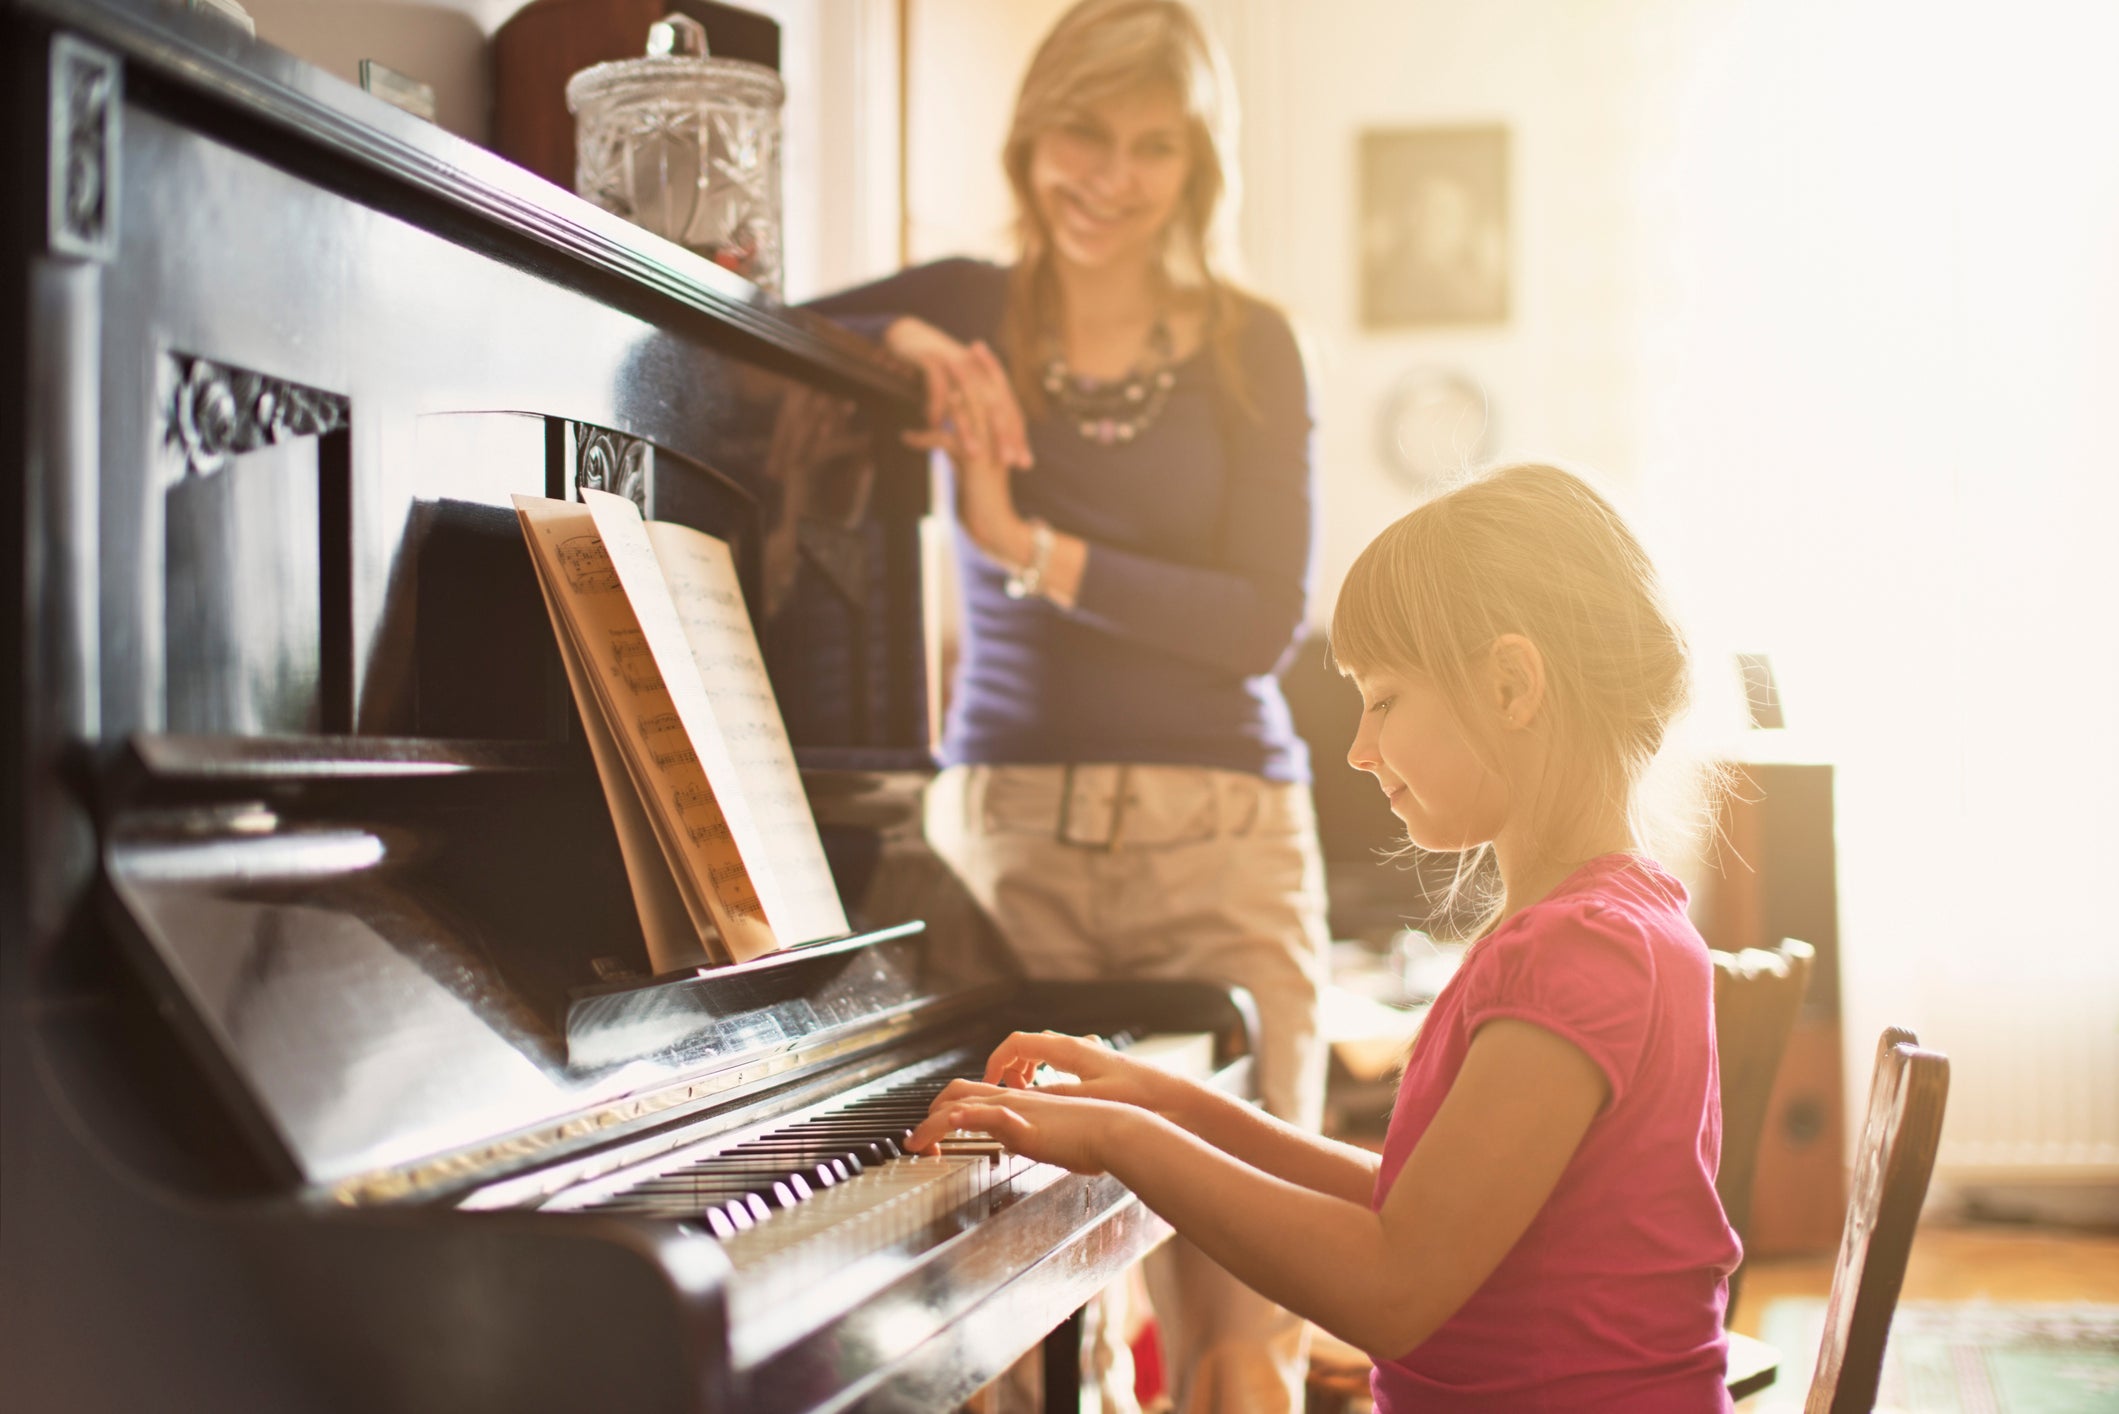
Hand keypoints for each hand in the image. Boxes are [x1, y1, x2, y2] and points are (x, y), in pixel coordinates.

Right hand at [884, 317, 1031, 470]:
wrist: (911, 338)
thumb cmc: (938, 373)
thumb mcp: (959, 395)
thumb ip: (973, 419)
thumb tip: (984, 450)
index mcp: (989, 379)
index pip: (1009, 410)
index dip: (1017, 437)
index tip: (1025, 464)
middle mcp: (978, 370)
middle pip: (995, 407)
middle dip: (1002, 436)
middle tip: (1006, 462)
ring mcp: (956, 363)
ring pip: (968, 398)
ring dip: (970, 428)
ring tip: (974, 455)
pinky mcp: (932, 358)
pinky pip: (937, 385)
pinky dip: (936, 404)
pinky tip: (934, 425)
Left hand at [907, 1081, 1143, 1175]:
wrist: (1116, 1131)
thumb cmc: (1094, 1138)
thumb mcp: (1055, 1138)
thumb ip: (1036, 1138)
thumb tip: (1022, 1144)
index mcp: (1021, 1103)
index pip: (974, 1096)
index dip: (949, 1110)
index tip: (935, 1134)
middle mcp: (1013, 1100)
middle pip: (957, 1092)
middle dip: (928, 1114)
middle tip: (916, 1141)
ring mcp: (1016, 1110)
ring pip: (959, 1102)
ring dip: (930, 1124)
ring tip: (915, 1146)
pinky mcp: (1023, 1124)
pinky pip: (984, 1114)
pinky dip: (959, 1118)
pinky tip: (944, 1127)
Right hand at [981, 1030, 1201, 1125]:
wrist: (1179, 1101)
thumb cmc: (1140, 1099)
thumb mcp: (1090, 1101)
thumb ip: (1053, 1096)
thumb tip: (1021, 1096)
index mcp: (1069, 1049)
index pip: (1017, 1043)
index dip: (995, 1062)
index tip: (988, 1085)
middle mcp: (1078, 1045)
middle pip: (1029, 1045)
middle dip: (1011, 1067)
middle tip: (1007, 1093)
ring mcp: (1090, 1054)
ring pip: (1046, 1053)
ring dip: (1030, 1070)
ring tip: (1029, 1095)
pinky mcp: (1101, 1066)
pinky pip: (1063, 1062)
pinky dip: (1049, 1074)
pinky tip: (1058, 1096)